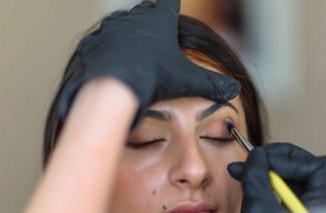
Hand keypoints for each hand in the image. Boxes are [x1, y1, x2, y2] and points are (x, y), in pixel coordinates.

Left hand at [58, 0, 239, 124]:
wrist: (116, 86)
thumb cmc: (155, 77)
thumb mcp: (189, 81)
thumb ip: (212, 84)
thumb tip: (234, 89)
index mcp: (159, 22)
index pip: (168, 5)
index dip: (172, 3)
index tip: (172, 0)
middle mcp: (133, 20)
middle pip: (142, 11)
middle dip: (147, 14)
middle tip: (149, 14)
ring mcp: (109, 31)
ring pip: (118, 24)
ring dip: (124, 29)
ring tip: (127, 35)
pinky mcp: (91, 46)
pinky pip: (98, 42)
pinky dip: (103, 47)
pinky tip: (105, 54)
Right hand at [227, 143, 325, 212]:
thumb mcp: (258, 212)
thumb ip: (257, 178)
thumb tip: (258, 155)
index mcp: (321, 210)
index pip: (317, 167)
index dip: (291, 159)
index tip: (264, 161)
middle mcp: (316, 211)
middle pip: (305, 171)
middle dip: (277, 162)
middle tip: (251, 161)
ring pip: (292, 182)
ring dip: (268, 174)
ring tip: (243, 174)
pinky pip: (281, 196)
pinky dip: (265, 188)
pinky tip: (248, 188)